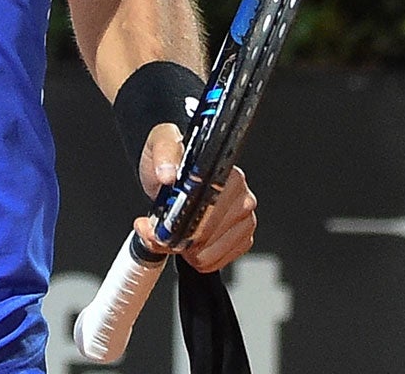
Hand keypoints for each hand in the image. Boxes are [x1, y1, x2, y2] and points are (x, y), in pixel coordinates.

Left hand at [131, 124, 258, 273]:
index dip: (185, 224)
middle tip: (165, 232)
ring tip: (178, 234)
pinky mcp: (243, 235)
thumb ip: (161, 156)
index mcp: (224, 171)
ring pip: (214, 251)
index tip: (166, 229)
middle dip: (183, 239)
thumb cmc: (169, 159)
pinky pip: (222, 259)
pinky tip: (193, 243)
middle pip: (211, 233)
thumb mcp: (158, 146)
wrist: (170, 172)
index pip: (210, 208)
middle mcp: (241, 193)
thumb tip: (167, 173)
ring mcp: (245, 216)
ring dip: (190, 250)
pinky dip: (202, 258)